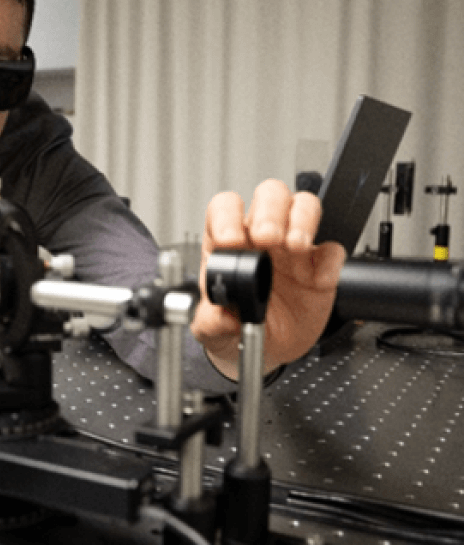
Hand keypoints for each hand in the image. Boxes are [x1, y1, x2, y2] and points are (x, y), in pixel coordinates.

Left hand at [192, 178, 346, 379]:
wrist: (267, 350)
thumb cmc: (236, 326)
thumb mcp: (214, 330)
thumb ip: (211, 322)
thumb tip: (220, 318)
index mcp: (229, 245)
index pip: (226, 208)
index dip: (228, 216)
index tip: (231, 240)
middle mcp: (262, 237)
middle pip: (270, 195)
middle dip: (270, 212)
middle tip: (268, 239)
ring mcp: (293, 248)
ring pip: (304, 206)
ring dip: (303, 220)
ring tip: (295, 248)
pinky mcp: (321, 265)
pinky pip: (333, 248)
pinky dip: (331, 260)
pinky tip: (319, 280)